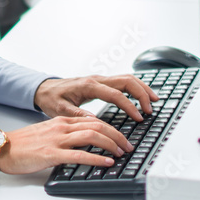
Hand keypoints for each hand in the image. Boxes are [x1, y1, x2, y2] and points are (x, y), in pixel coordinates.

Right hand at [0, 117, 133, 174]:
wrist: (2, 148)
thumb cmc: (24, 144)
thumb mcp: (48, 134)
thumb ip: (66, 136)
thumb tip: (85, 144)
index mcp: (62, 121)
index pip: (94, 120)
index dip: (112, 128)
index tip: (123, 137)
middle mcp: (62, 127)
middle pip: (97, 125)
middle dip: (117, 135)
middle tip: (128, 145)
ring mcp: (57, 140)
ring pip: (92, 136)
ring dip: (111, 144)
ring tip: (122, 152)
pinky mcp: (51, 154)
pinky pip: (79, 155)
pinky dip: (96, 158)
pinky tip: (107, 162)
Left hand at [34, 75, 158, 121]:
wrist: (44, 89)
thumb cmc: (52, 98)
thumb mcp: (60, 110)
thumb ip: (77, 115)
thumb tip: (94, 121)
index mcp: (89, 86)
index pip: (116, 94)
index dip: (129, 106)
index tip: (138, 117)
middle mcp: (97, 80)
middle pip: (127, 80)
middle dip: (142, 93)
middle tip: (151, 109)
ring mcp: (100, 79)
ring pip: (127, 78)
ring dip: (142, 88)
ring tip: (154, 101)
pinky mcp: (101, 82)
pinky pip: (123, 82)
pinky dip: (135, 87)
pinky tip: (141, 97)